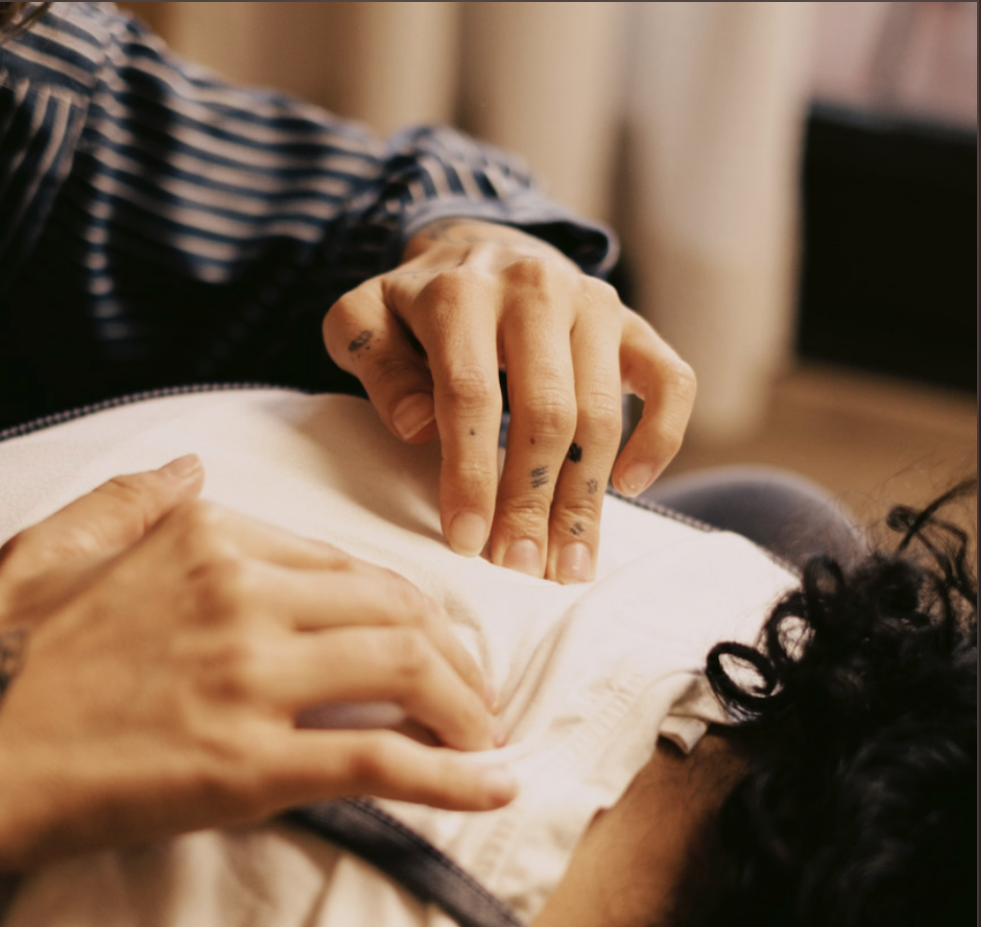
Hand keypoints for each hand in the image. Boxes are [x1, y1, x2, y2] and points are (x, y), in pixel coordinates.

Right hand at [0, 457, 514, 905]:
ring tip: (484, 740)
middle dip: (458, 656)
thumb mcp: (53, 546)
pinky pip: (382, 759)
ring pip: (409, 669)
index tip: (433, 645)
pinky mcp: (249, 763)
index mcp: (205, 538)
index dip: (409, 610)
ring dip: (467, 708)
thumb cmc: (2, 662)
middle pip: (399, 609)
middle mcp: (239, 592)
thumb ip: (133, 496)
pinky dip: (455, 777)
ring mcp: (248, 676)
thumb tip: (197, 460)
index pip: (349, 566)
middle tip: (477, 698)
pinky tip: (495, 786)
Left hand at [323, 219, 695, 582]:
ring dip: (586, 499)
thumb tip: (416, 424)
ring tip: (568, 563)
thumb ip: (374, 366)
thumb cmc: (416, 309)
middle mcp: (537, 289)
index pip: (471, 395)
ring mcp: (594, 304)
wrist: (477, 248)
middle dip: (532, 501)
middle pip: (546, 413)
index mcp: (463, 292)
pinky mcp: (634, 325)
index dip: (471, 475)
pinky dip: (660, 439)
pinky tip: (629, 488)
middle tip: (520, 567)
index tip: (467, 540)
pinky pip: (672, 383)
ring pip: (602, 413)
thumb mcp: (365, 321)